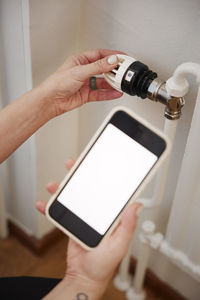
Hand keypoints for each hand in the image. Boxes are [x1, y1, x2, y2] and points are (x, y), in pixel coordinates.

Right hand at [36, 159, 140, 298]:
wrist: (83, 276)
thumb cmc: (103, 265)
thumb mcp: (118, 246)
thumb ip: (126, 226)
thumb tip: (136, 206)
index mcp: (112, 217)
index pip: (111, 193)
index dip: (106, 178)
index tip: (101, 166)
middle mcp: (99, 214)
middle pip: (89, 190)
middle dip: (80, 177)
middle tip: (74, 165)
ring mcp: (85, 218)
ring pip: (74, 198)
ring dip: (63, 189)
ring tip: (54, 186)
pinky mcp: (73, 223)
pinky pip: (61, 212)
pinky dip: (51, 208)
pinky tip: (44, 204)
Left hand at [38, 49, 123, 117]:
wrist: (51, 100)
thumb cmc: (57, 83)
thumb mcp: (79, 71)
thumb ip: (97, 67)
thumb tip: (111, 60)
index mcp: (80, 60)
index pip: (100, 55)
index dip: (112, 55)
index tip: (122, 57)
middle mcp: (84, 71)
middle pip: (103, 69)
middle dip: (114, 71)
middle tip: (123, 72)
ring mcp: (86, 83)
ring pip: (103, 82)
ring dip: (112, 83)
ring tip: (121, 84)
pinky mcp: (87, 95)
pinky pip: (100, 93)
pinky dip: (108, 93)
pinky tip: (115, 93)